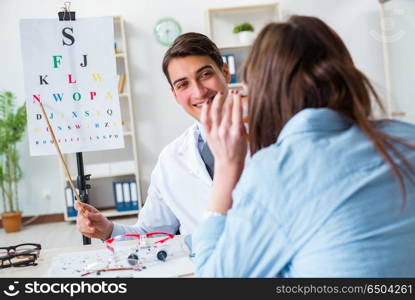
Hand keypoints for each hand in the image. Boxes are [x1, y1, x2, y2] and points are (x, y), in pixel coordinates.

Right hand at [75, 202, 113, 239]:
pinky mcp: (80, 228)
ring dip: (86, 226)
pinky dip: (87, 230)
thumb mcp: (99, 217)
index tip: (80, 208)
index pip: (80, 205)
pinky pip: (80, 228)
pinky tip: (92, 230)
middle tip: (89, 222)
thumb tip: (86, 213)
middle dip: (84, 219)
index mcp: (87, 209)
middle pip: (79, 214)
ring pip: (80, 222)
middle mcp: (82, 214)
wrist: (103, 231)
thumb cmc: (102, 221)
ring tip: (93, 229)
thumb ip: (93, 215)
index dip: (78, 205)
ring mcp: (81, 221)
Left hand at [200, 90, 247, 213]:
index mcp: (236, 131)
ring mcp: (215, 132)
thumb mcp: (245, 136)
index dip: (236, 100)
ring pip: (215, 112)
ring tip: (219, 94)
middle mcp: (225, 131)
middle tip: (230, 92)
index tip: (237, 93)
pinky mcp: (208, 134)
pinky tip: (207, 103)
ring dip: (217, 101)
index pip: (236, 111)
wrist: (229, 164)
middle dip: (228, 98)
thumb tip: (240, 110)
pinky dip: (205, 110)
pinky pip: (205, 119)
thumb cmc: (239, 151)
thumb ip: (242, 123)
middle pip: (226, 110)